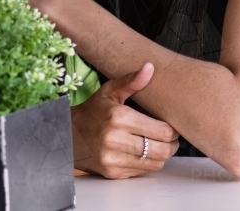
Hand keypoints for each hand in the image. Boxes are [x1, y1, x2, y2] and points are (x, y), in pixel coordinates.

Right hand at [71, 62, 179, 178]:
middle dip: (171, 144)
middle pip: (163, 149)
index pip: (163, 131)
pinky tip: (141, 153)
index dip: (172, 130)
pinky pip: (143, 171)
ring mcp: (113, 158)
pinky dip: (147, 163)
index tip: (170, 126)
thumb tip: (149, 67)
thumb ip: (131, 81)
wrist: (66, 135)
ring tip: (156, 145)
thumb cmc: (91, 112)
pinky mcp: (113, 172)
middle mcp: (115, 139)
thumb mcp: (108, 92)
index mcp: (118, 117)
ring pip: (156, 163)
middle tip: (169, 138)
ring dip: (161, 155)